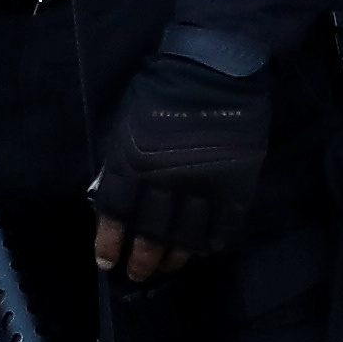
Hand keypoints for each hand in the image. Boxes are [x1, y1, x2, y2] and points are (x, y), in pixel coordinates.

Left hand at [91, 45, 264, 279]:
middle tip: (139, 274)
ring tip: (169, 267)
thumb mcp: (127, 123)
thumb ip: (121, 163)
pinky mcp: (234, 185)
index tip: (107, 262)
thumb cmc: (163, 88)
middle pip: (151, 234)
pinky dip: (212, 243)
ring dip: (175, 258)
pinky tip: (204, 249)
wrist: (216, 67)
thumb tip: (114, 201)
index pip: (116, 215)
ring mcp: (202, 185)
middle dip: (142, 261)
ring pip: (186, 238)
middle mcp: (165, 180)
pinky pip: (223, 227)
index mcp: (132, 162)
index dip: (110, 243)